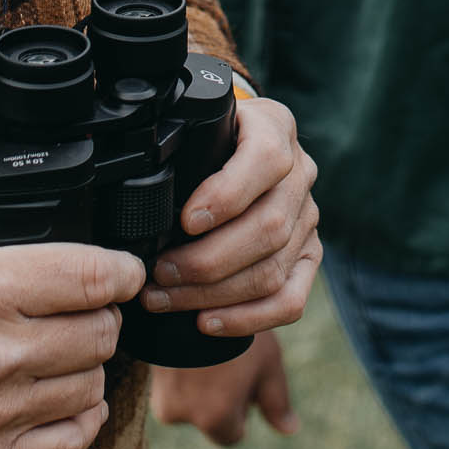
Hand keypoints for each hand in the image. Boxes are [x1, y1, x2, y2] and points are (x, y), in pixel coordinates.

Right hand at [0, 213, 144, 448]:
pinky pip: (67, 444)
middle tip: (87, 311)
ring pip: (91, 386)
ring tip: (69, 356)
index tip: (124, 270)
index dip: (123, 269)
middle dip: (103, 316)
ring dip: (89, 367)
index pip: (91, 276)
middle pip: (101, 332)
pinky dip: (82, 421)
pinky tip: (72, 404)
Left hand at [140, 95, 321, 339]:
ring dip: (213, 294)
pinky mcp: (309, 257)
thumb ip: (182, 146)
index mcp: (274, 128)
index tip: (184, 221)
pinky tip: (207, 321)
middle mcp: (300, 173)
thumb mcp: (197, 127)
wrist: (238, 147)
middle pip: (269, 227)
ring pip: (273, 269)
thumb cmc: (208, 141)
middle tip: (158, 272)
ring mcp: (308, 218)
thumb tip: (139, 196)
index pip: (266, 159)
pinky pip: (290, 300)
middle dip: (206, 260)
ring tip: (165, 298)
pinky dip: (247, 318)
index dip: (227, 195)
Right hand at [152, 331, 299, 447]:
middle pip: (207, 418)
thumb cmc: (237, 331)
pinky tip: (192, 343)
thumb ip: (276, 401)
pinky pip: (169, 383)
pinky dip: (181, 370)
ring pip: (187, 401)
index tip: (242, 377)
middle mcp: (182, 416)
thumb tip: (290, 429)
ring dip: (198, 384)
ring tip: (209, 346)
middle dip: (217, 398)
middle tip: (227, 358)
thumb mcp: (267, 363)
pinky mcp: (145, 376)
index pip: (232, 434)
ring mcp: (158, 396)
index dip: (241, 407)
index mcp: (215, 420)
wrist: (188, 292)